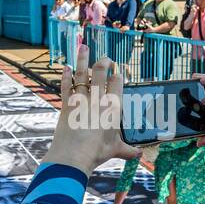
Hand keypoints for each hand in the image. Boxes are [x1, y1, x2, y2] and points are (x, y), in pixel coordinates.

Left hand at [43, 44, 140, 174]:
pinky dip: (65, 76)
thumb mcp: (115, 150)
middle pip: (100, 72)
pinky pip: (66, 86)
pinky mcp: (66, 104)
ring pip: (82, 74)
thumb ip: (127, 150)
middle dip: (103, 62)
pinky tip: (66, 67)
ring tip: (84, 47)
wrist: (73, 156)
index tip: (119, 69)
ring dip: (83, 60)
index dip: (119, 73)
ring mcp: (80, 100)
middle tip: (106, 58)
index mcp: (112, 107)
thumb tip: (139, 155)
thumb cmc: (96, 152)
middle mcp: (97, 99)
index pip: (117, 82)